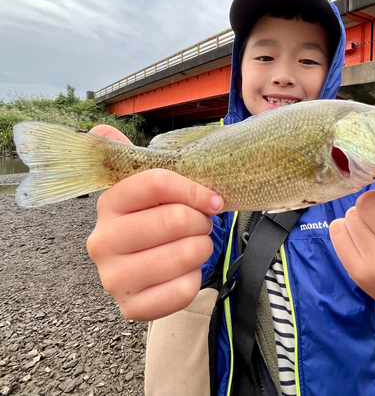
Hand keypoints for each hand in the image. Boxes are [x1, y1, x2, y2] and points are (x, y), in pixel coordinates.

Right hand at [86, 126, 223, 320]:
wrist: (143, 269)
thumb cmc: (152, 221)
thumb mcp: (144, 189)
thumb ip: (127, 157)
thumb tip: (101, 128)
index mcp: (108, 203)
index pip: (157, 182)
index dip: (194, 189)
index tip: (213, 198)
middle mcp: (102, 240)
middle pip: (175, 219)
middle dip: (201, 221)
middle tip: (201, 224)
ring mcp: (113, 277)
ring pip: (184, 254)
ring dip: (201, 248)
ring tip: (194, 245)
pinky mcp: (130, 307)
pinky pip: (182, 290)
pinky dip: (195, 278)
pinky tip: (185, 271)